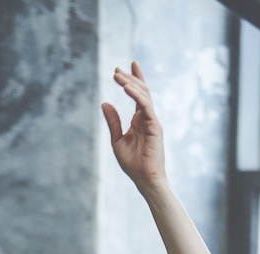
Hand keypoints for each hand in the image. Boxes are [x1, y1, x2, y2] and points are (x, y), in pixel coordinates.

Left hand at [101, 62, 166, 193]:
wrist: (144, 179)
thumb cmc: (133, 164)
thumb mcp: (117, 140)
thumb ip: (113, 122)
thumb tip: (105, 103)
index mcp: (139, 120)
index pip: (137, 95)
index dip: (132, 80)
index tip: (121, 68)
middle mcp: (147, 117)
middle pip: (141, 91)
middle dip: (129, 78)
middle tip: (116, 69)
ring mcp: (152, 120)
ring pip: (143, 95)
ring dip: (130, 83)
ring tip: (117, 76)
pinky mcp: (155, 126)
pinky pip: (146, 106)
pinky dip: (136, 95)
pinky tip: (126, 88)